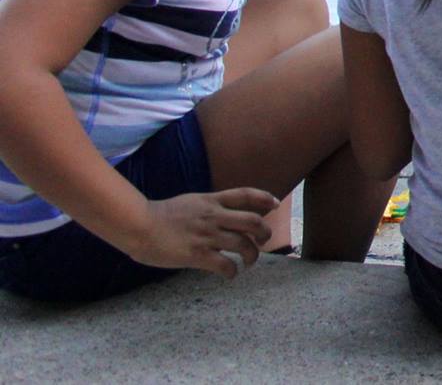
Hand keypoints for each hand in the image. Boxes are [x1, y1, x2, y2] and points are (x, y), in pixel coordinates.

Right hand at [124, 189, 278, 278]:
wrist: (138, 225)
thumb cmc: (159, 216)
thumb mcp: (190, 202)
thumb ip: (207, 207)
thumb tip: (220, 215)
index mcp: (211, 201)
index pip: (245, 194)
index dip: (265, 198)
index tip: (275, 204)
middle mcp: (213, 216)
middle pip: (253, 221)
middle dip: (264, 232)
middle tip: (264, 241)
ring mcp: (207, 235)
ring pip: (243, 245)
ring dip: (252, 255)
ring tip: (249, 262)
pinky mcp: (197, 254)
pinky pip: (225, 264)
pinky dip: (232, 272)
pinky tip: (230, 275)